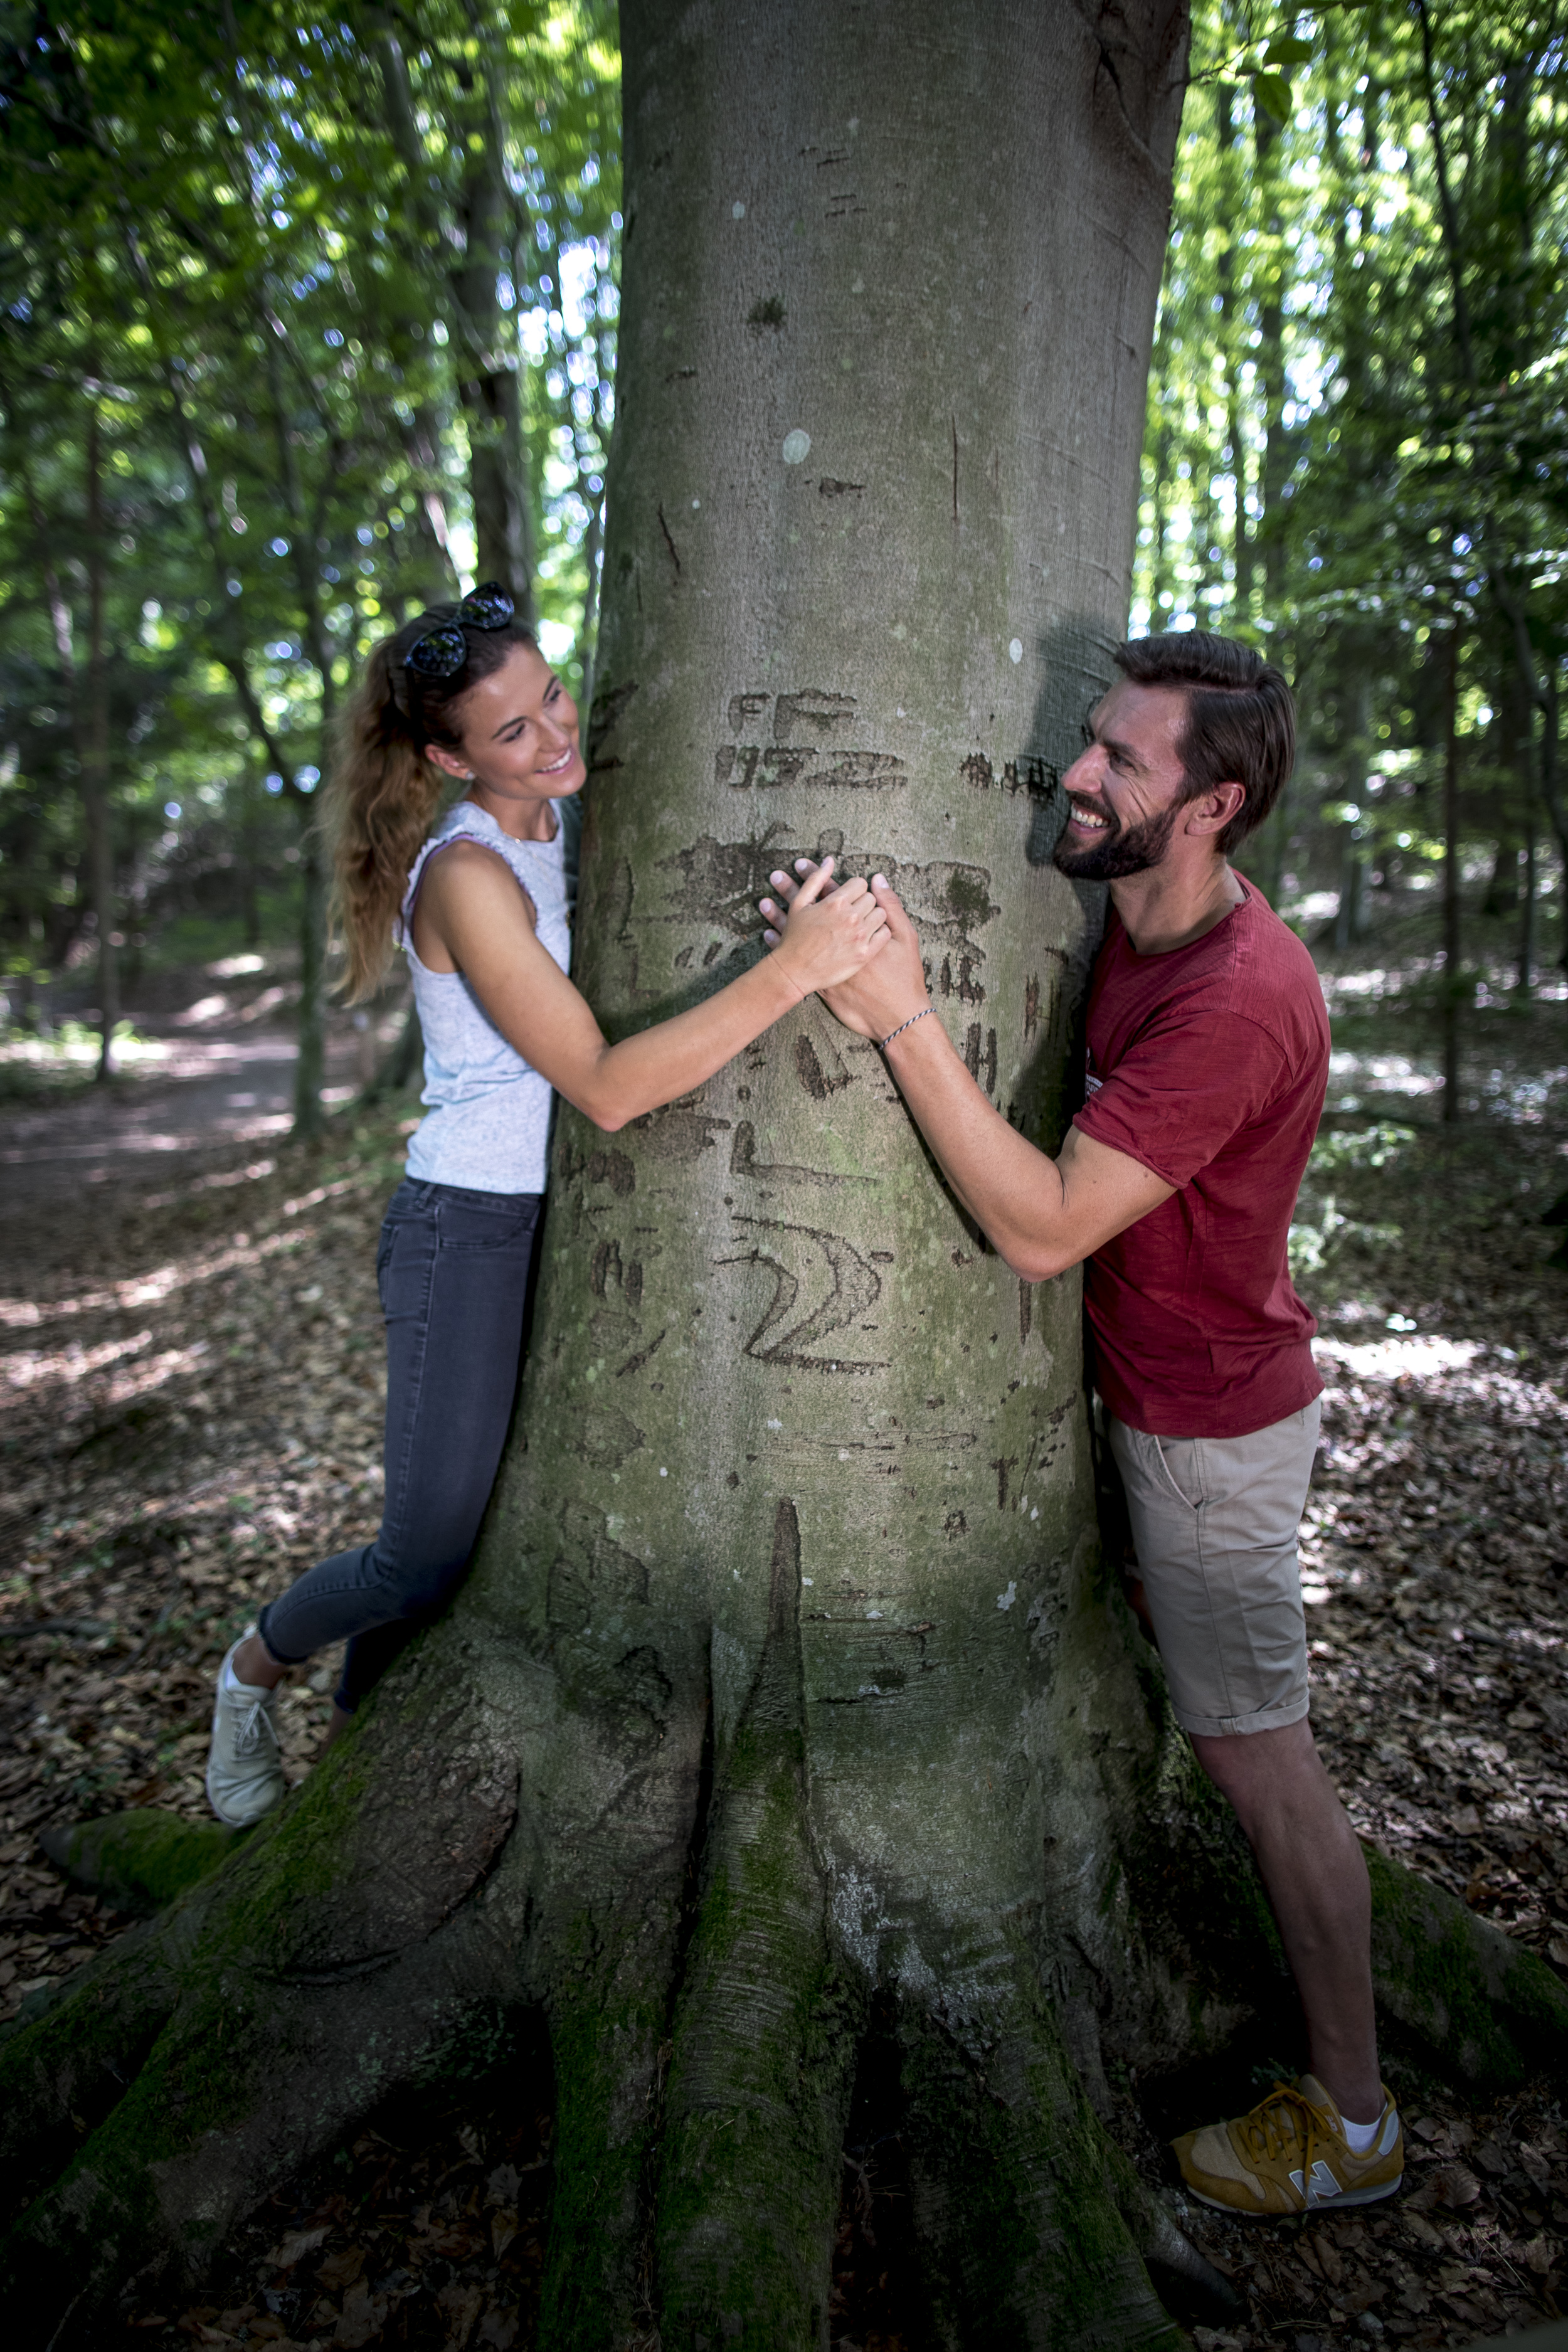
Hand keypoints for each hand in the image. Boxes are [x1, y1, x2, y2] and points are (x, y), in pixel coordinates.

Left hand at [760, 861, 927, 1040]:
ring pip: (797, 932)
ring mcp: (826, 960)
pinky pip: (795, 961)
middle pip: (810, 910)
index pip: (832, 893)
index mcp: (857, 924)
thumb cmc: (904, 975)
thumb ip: (892, 906)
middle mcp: (837, 938)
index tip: (801, 863)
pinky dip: (780, 946)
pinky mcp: (819, 978)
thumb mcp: (906, 938)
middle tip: (776, 877)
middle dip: (792, 890)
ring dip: (778, 915)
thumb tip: (879, 878)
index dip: (818, 875)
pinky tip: (768, 935)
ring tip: (762, 901)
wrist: (896, 1014)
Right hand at [763, 854, 891, 997]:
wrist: (795, 971)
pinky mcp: (864, 953)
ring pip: (880, 914)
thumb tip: (829, 860)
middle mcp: (851, 917)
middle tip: (853, 911)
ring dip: (872, 916)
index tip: (849, 898)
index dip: (854, 889)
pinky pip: (884, 934)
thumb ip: (816, 879)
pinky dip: (879, 932)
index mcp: (836, 902)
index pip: (861, 883)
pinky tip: (867, 936)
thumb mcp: (799, 903)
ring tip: (860, 923)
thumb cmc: (795, 936)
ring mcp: (859, 936)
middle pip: (871, 898)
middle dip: (863, 902)